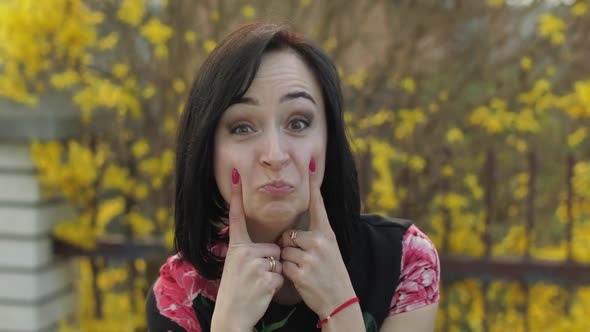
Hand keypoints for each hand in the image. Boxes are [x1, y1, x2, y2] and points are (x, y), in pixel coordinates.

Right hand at [211, 169, 283, 330]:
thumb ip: (248, 252)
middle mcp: (244, 252)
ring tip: (258, 284)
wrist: (231, 316)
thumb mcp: (236, 266)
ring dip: (275, 273)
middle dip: (271, 261)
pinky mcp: (266, 277)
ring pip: (280, 260)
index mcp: (236, 247)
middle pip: (274, 246)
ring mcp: (255, 264)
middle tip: (255, 277)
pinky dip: (277, 285)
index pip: (237, 217)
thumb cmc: (236, 291)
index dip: (236, 196)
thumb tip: (268, 245)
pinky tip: (263, 292)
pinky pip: (282, 275)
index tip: (237, 175)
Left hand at [279, 159, 357, 318]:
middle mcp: (319, 242)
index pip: (317, 204)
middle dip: (289, 247)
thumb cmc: (332, 273)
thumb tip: (294, 229)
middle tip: (303, 259)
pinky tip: (300, 279)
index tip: (309, 163)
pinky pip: (283, 265)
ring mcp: (310, 257)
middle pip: (289, 234)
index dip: (312, 184)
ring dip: (288, 261)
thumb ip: (315, 236)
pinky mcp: (301, 272)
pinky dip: (287, 273)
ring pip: (284, 250)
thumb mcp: (330, 250)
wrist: (339, 300)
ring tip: (303, 270)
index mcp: (327, 234)